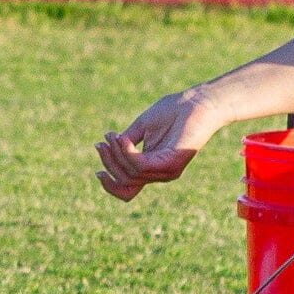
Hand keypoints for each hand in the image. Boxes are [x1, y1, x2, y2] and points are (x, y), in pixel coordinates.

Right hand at [95, 87, 227, 199]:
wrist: (196, 102)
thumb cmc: (172, 111)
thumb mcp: (141, 127)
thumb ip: (126, 142)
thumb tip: (107, 148)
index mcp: (153, 167)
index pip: (129, 191)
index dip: (110, 186)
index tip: (97, 170)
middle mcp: (161, 173)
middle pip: (125, 181)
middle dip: (108, 162)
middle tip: (102, 141)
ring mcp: (167, 170)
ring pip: (131, 174)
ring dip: (116, 154)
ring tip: (112, 135)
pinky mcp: (172, 162)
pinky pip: (141, 165)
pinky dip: (126, 152)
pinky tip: (122, 138)